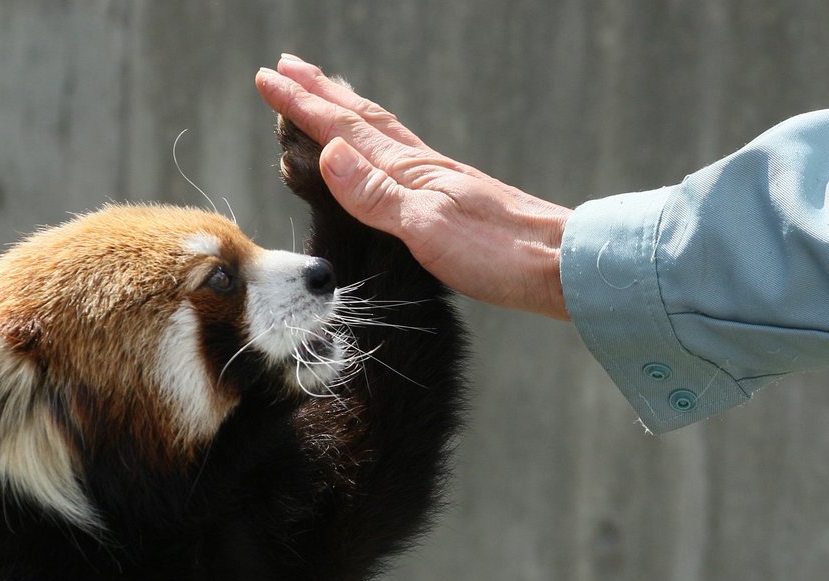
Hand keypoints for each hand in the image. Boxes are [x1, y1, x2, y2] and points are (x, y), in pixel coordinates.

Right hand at [255, 55, 572, 319]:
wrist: (561, 265)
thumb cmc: (499, 254)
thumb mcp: (427, 229)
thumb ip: (376, 195)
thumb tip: (328, 152)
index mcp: (409, 172)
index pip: (343, 130)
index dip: (303, 105)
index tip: (268, 79)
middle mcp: (421, 168)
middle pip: (361, 119)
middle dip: (320, 93)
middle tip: (288, 67)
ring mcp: (438, 181)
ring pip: (381, 134)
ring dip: (347, 110)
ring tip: (328, 93)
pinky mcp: (451, 200)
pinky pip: (399, 157)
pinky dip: (376, 141)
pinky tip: (383, 152)